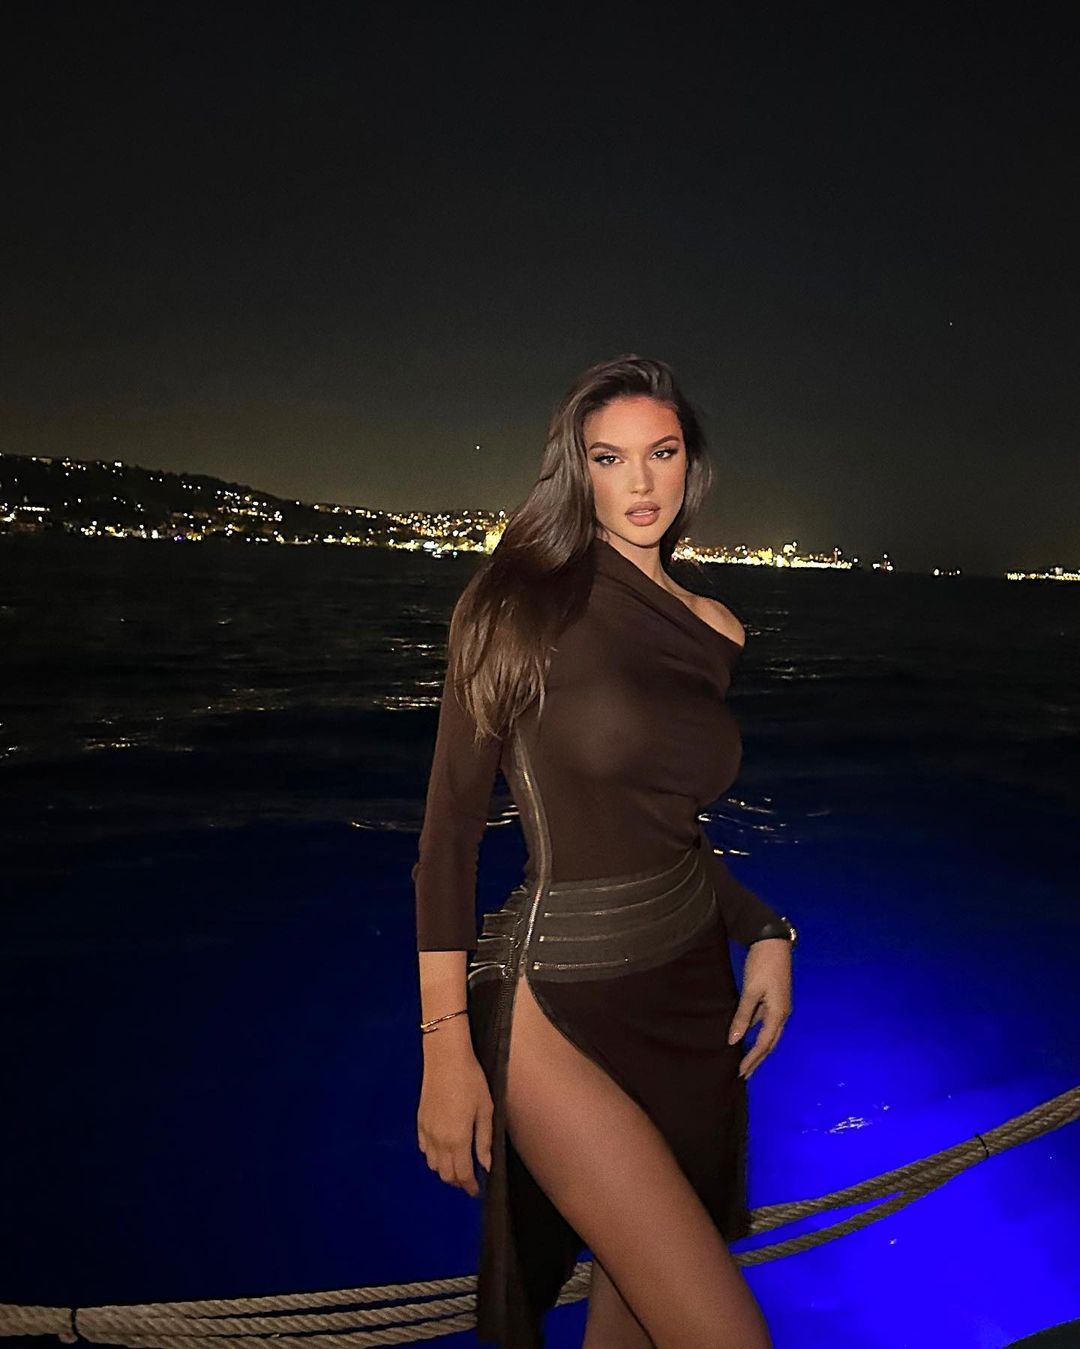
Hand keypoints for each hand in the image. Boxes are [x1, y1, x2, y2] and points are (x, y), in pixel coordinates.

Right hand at [417, 1046, 493, 1198]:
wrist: (445, 1058)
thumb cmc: (470, 1081)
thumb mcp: (485, 1109)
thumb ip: (484, 1140)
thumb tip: (485, 1166)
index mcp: (457, 1140)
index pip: (462, 1174)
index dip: (469, 1186)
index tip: (476, 1191)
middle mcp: (438, 1141)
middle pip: (445, 1174)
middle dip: (458, 1181)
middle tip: (469, 1180)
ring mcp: (426, 1132)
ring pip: (433, 1164)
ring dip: (445, 1170)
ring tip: (458, 1165)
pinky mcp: (420, 1122)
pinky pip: (424, 1149)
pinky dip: (433, 1156)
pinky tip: (443, 1149)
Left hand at [727, 938, 791, 1079]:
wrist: (772, 941)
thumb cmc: (761, 965)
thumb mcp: (750, 991)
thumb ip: (743, 1016)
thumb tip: (734, 1040)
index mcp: (778, 1014)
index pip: (764, 1044)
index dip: (752, 1059)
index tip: (741, 1073)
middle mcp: (783, 1013)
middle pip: (770, 1043)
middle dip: (757, 1059)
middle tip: (744, 1074)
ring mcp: (780, 1006)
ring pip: (769, 1033)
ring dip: (758, 1047)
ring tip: (745, 1059)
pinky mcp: (776, 999)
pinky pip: (766, 1022)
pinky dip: (757, 1032)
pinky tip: (747, 1034)